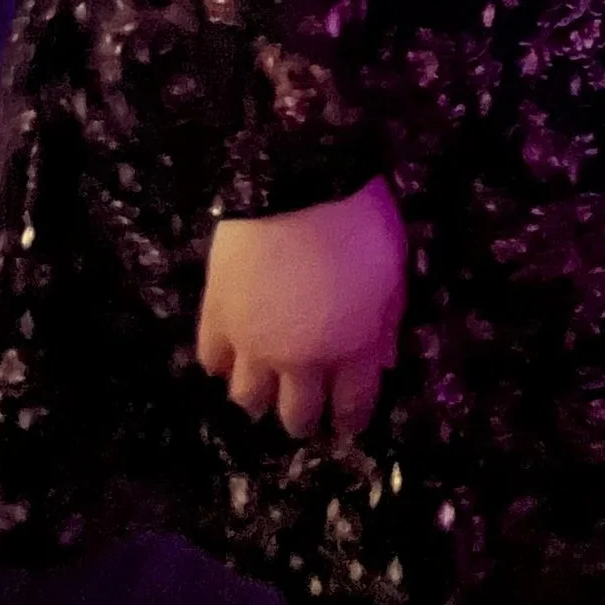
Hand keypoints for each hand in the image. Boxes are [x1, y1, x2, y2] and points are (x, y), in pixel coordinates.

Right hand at [196, 174, 407, 444]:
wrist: (298, 182)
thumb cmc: (360, 223)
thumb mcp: (393, 275)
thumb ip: (384, 327)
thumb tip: (380, 365)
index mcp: (351, 350)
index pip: (352, 410)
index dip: (351, 421)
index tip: (349, 423)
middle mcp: (300, 360)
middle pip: (297, 416)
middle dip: (304, 419)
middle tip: (306, 411)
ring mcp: (253, 343)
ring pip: (247, 400)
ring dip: (259, 399)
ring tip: (265, 388)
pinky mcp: (216, 317)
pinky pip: (211, 361)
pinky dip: (222, 364)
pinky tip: (232, 355)